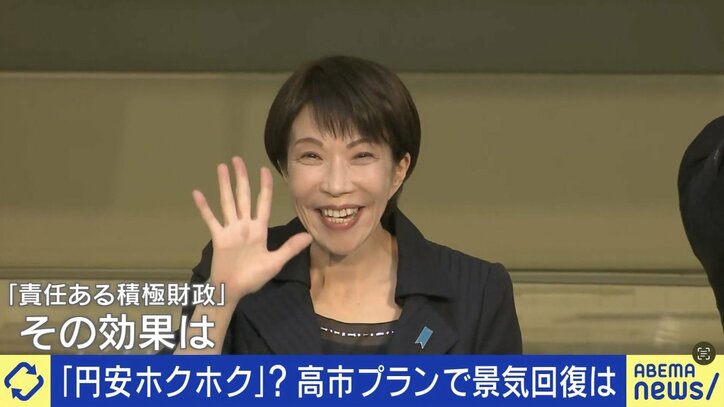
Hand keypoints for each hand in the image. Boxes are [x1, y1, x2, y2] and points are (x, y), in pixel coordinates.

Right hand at [192, 156, 312, 303]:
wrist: (234, 290)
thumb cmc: (253, 277)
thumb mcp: (275, 262)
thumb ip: (290, 248)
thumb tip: (309, 236)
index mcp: (259, 229)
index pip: (263, 203)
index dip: (265, 187)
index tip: (264, 170)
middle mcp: (244, 225)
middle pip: (244, 196)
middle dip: (242, 178)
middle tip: (238, 159)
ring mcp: (230, 230)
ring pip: (227, 202)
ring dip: (224, 185)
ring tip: (221, 167)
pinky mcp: (218, 237)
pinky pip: (211, 219)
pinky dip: (204, 207)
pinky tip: (197, 193)